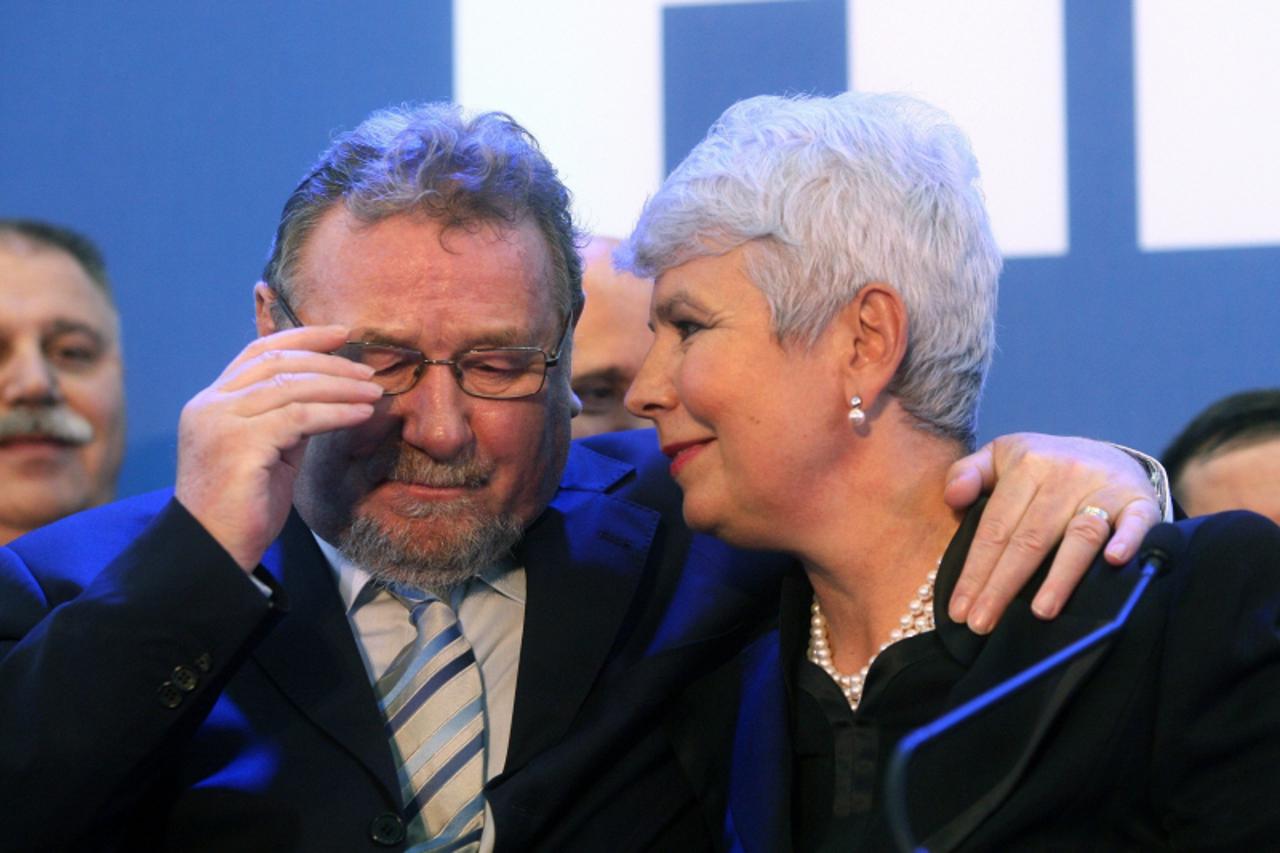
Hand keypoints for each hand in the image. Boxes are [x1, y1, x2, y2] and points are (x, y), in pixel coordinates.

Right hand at [175, 326, 383, 571]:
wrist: (214, 551)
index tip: (342, 334)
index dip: (302, 337)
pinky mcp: (239, 444)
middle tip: (368, 370)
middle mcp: (211, 405)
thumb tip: (330, 395)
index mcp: (212, 402)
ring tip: (374, 391)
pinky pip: (300, 417)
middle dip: (328, 361)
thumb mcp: (269, 453)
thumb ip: (288, 420)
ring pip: (292, 386)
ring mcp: (221, 422)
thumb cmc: (243, 508)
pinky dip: (336, 412)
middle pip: (277, 362)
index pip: (259, 353)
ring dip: (340, 385)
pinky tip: (362, 414)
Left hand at [943, 433, 1161, 632]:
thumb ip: (968, 473)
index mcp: (1026, 464)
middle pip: (1030, 539)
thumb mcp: (1001, 457)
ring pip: (1079, 536)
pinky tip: (1115, 563)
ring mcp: (1104, 488)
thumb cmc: (1044, 468)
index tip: (959, 610)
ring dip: (1060, 576)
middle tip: (983, 623)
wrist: (1108, 455)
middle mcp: (1065, 475)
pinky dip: (1128, 541)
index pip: (995, 526)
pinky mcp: (1140, 501)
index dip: (975, 569)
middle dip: (1002, 585)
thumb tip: (951, 498)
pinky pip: (1135, 522)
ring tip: (1040, 612)